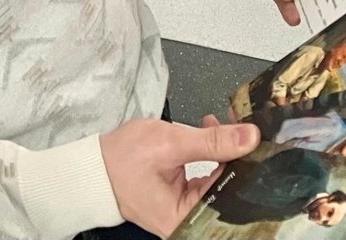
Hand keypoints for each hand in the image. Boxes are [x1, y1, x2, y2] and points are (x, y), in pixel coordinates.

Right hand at [101, 115, 257, 238]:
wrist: (95, 165)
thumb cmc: (123, 160)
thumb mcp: (170, 144)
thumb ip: (212, 141)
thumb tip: (248, 137)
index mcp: (187, 218)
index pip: (232, 191)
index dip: (245, 163)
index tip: (251, 136)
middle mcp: (190, 220)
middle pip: (228, 187)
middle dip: (234, 154)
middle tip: (236, 125)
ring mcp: (186, 210)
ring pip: (219, 180)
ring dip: (222, 151)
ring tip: (218, 126)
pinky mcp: (182, 199)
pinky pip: (206, 178)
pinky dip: (209, 156)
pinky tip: (209, 135)